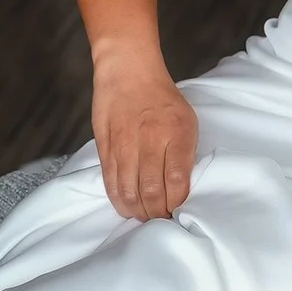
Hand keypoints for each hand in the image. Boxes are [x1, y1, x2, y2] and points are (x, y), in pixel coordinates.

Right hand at [92, 55, 197, 219]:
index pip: (178, 182)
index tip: (178, 212)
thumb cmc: (162, 98)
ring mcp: (125, 143)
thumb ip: (184, 153)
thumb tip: (179, 189)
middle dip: (158, 214)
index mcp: (177, 133)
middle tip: (161, 220)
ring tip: (143, 217)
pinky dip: (118, 200)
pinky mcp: (104, 145)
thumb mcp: (187, 120)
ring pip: (129, 191)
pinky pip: (110, 181)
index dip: (177, 204)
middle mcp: (151, 139)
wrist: (128, 70)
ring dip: (137, 212)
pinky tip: (126, 206)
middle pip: (153, 192)